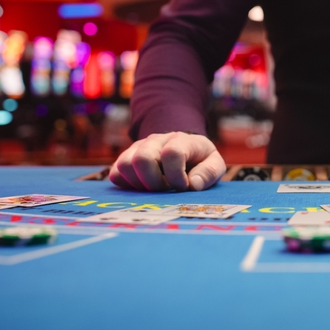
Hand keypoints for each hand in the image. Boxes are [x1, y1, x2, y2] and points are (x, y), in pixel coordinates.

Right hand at [109, 132, 226, 191]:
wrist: (183, 148)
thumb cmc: (199, 160)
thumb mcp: (214, 164)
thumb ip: (209, 173)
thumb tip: (193, 185)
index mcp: (181, 140)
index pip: (171, 153)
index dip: (176, 176)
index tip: (184, 186)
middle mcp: (156, 140)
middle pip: (142, 159)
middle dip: (154, 182)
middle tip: (166, 189)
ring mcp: (138, 148)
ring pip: (124, 165)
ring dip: (139, 184)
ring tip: (154, 189)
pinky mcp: (126, 159)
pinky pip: (116, 174)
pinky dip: (128, 186)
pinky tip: (143, 188)